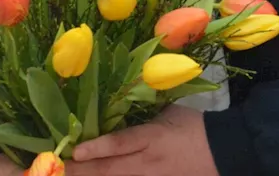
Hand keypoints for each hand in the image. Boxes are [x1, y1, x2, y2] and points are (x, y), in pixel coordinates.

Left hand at [67, 105, 218, 175]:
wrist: (225, 151)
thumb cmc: (195, 126)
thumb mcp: (168, 113)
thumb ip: (139, 115)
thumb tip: (111, 109)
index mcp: (152, 137)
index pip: (121, 144)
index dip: (97, 148)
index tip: (74, 151)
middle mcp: (148, 162)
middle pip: (109, 170)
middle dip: (80, 170)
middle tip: (53, 170)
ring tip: (62, 175)